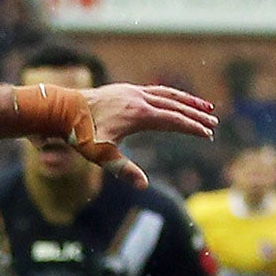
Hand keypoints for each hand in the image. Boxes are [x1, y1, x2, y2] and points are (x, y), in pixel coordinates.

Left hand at [73, 84, 217, 186]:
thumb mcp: (101, 155)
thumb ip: (124, 169)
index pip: (174, 120)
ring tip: (204, 106)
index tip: (208, 134)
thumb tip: (144, 186)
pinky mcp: (124, 89)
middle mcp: (139, 99)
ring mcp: (132, 92)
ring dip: (187, 101)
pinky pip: (154, 91)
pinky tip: (174, 101)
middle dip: (196, 115)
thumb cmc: (80, 134)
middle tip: (214, 122)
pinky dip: (169, 95)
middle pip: (176, 106)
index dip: (192, 127)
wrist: (61, 109)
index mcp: (139, 114)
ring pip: (167, 94)